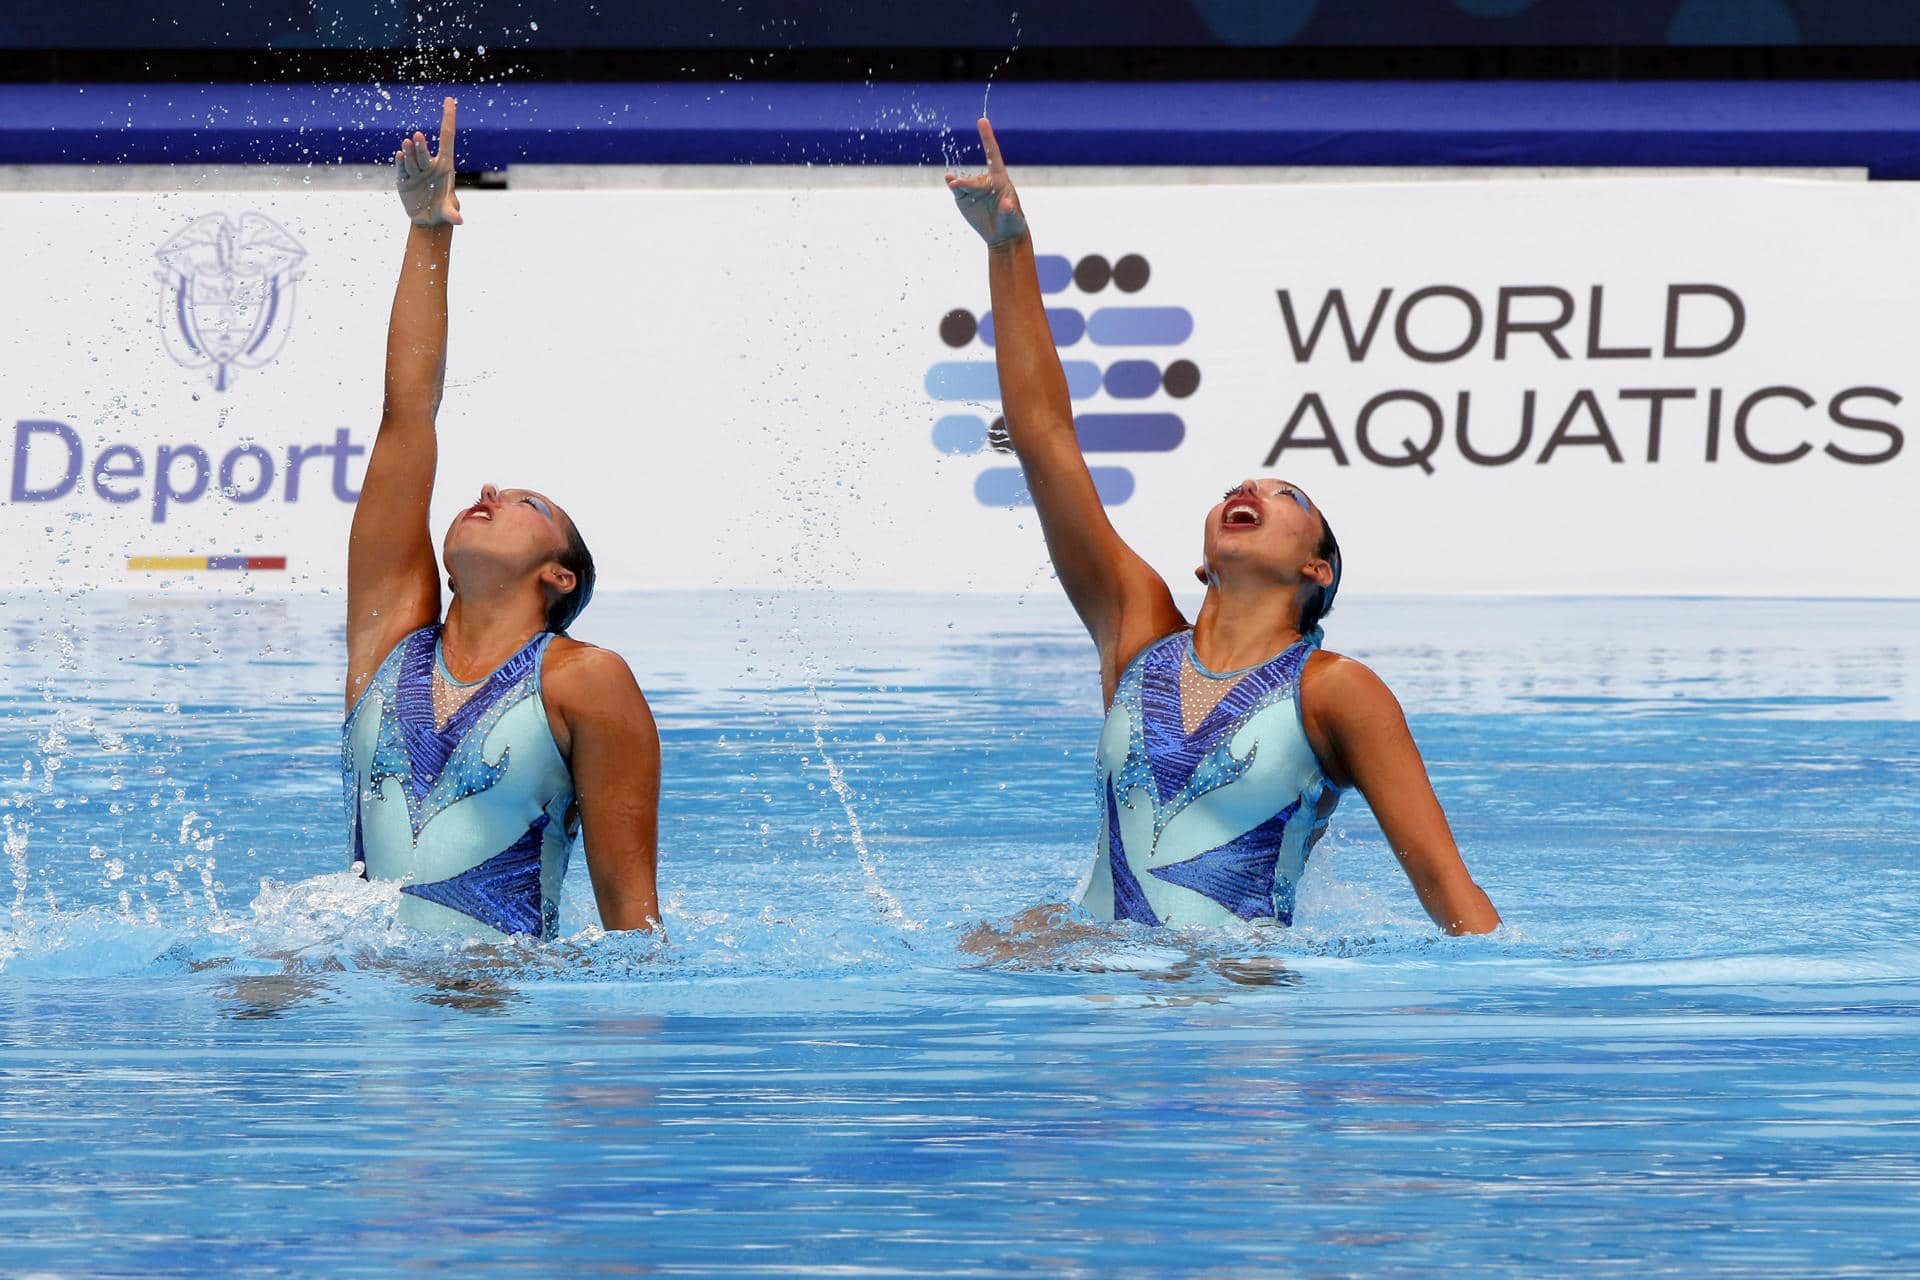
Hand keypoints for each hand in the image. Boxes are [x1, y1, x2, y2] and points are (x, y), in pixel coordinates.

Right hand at [395, 97, 462, 226]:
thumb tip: (459, 221)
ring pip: (412, 159)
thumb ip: (452, 215)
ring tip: (407, 143)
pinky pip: (403, 169)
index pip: (447, 137)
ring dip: (410, 151)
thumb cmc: (443, 210)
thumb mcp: (449, 212)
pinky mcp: (404, 179)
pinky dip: (401, 162)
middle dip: (421, 146)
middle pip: (425, 152)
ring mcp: (416, 171)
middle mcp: (430, 164)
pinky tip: (400, 154)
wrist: (428, 219)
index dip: (448, 118)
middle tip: (418, 137)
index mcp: (446, 166)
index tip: (449, 100)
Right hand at [946, 117, 1026, 247]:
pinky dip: (953, 185)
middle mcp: (985, 181)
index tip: (982, 120)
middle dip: (969, 183)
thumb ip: (1010, 210)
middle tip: (959, 184)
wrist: (1002, 235)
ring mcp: (973, 190)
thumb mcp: (1014, 218)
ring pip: (963, 185)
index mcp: (1000, 179)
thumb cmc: (1012, 223)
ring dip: (959, 185)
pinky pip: (957, 190)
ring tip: (955, 184)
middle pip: (975, 180)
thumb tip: (1007, 204)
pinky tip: (950, 181)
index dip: (987, 137)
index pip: (992, 154)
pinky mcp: (963, 199)